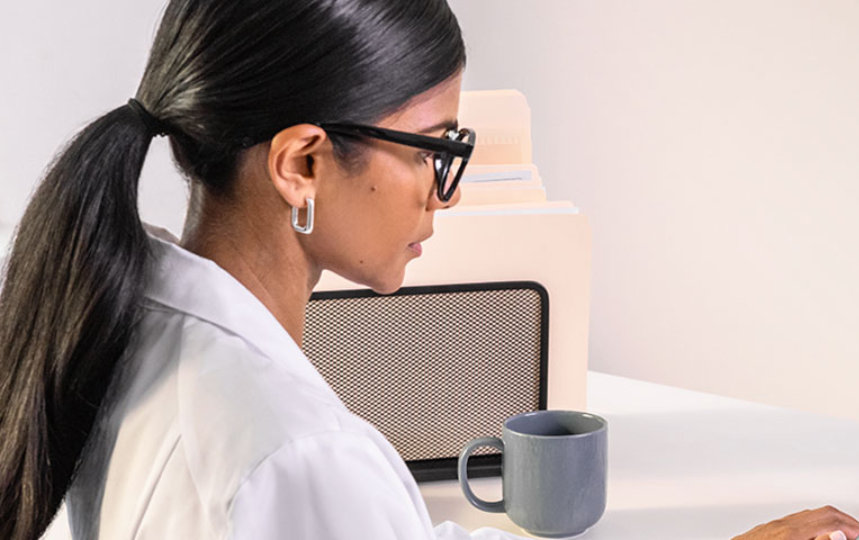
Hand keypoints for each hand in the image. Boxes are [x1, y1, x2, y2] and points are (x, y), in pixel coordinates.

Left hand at [733, 506, 858, 539]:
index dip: (850, 526)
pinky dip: (813, 526)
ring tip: (840, 537)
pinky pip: (795, 521)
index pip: (829, 519)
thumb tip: (837, 534)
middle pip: (821, 513)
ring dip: (829, 523)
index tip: (858, 535)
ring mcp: (773, 526)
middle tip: (855, 534)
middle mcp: (781, 525)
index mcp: (792, 533)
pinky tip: (815, 536)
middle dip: (843, 522)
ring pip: (808, 516)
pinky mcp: (766, 530)